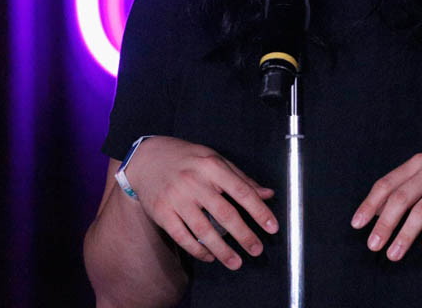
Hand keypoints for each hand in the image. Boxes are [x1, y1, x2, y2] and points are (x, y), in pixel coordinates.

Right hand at [125, 136, 277, 269]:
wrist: (148, 159)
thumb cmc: (188, 159)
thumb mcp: (215, 160)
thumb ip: (242, 179)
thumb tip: (268, 194)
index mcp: (212, 166)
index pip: (242, 191)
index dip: (259, 211)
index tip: (272, 227)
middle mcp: (195, 182)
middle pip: (225, 214)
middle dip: (244, 235)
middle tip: (256, 250)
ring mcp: (177, 198)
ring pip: (203, 230)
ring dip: (222, 250)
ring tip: (236, 263)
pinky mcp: (162, 213)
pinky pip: (182, 237)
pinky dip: (197, 250)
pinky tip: (210, 257)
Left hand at [350, 140, 421, 260]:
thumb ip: (409, 184)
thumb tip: (380, 209)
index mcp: (419, 162)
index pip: (387, 183)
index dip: (370, 204)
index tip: (357, 224)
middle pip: (401, 198)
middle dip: (384, 224)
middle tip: (373, 245)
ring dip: (405, 234)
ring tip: (394, 254)